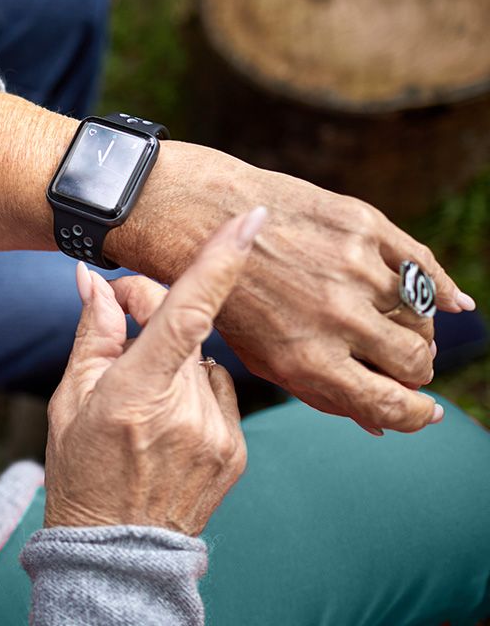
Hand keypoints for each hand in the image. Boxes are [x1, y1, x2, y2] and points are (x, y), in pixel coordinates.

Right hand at [44, 209, 260, 534]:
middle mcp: (185, 412)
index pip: (187, 315)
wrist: (115, 549)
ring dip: (179, 362)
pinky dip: (197, 394)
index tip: (251, 222)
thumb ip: (93, 333)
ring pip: (207, 363)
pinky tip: (168, 423)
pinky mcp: (236, 450)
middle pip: (190, 331)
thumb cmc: (80, 469)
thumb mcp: (69, 399)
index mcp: (136, 395)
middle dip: (160, 312)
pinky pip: (222, 396)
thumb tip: (94, 280)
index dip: (220, 264)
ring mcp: (218, 434)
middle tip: (126, 310)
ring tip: (144, 400)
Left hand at [109, 143, 473, 433]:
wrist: (198, 221)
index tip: (424, 411)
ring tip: (401, 330)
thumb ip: (322, 394)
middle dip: (418, 370)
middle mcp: (337, 318)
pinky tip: (451, 302)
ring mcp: (354, 270)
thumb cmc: (229, 299)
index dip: (416, 414)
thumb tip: (381, 429)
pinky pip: (423, 266)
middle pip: (416, 360)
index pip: (391, 404)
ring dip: (420, 330)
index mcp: (309, 361)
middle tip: (408, 365)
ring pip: (423, 316)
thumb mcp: (262, 359)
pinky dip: (443, 288)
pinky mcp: (363, 227)